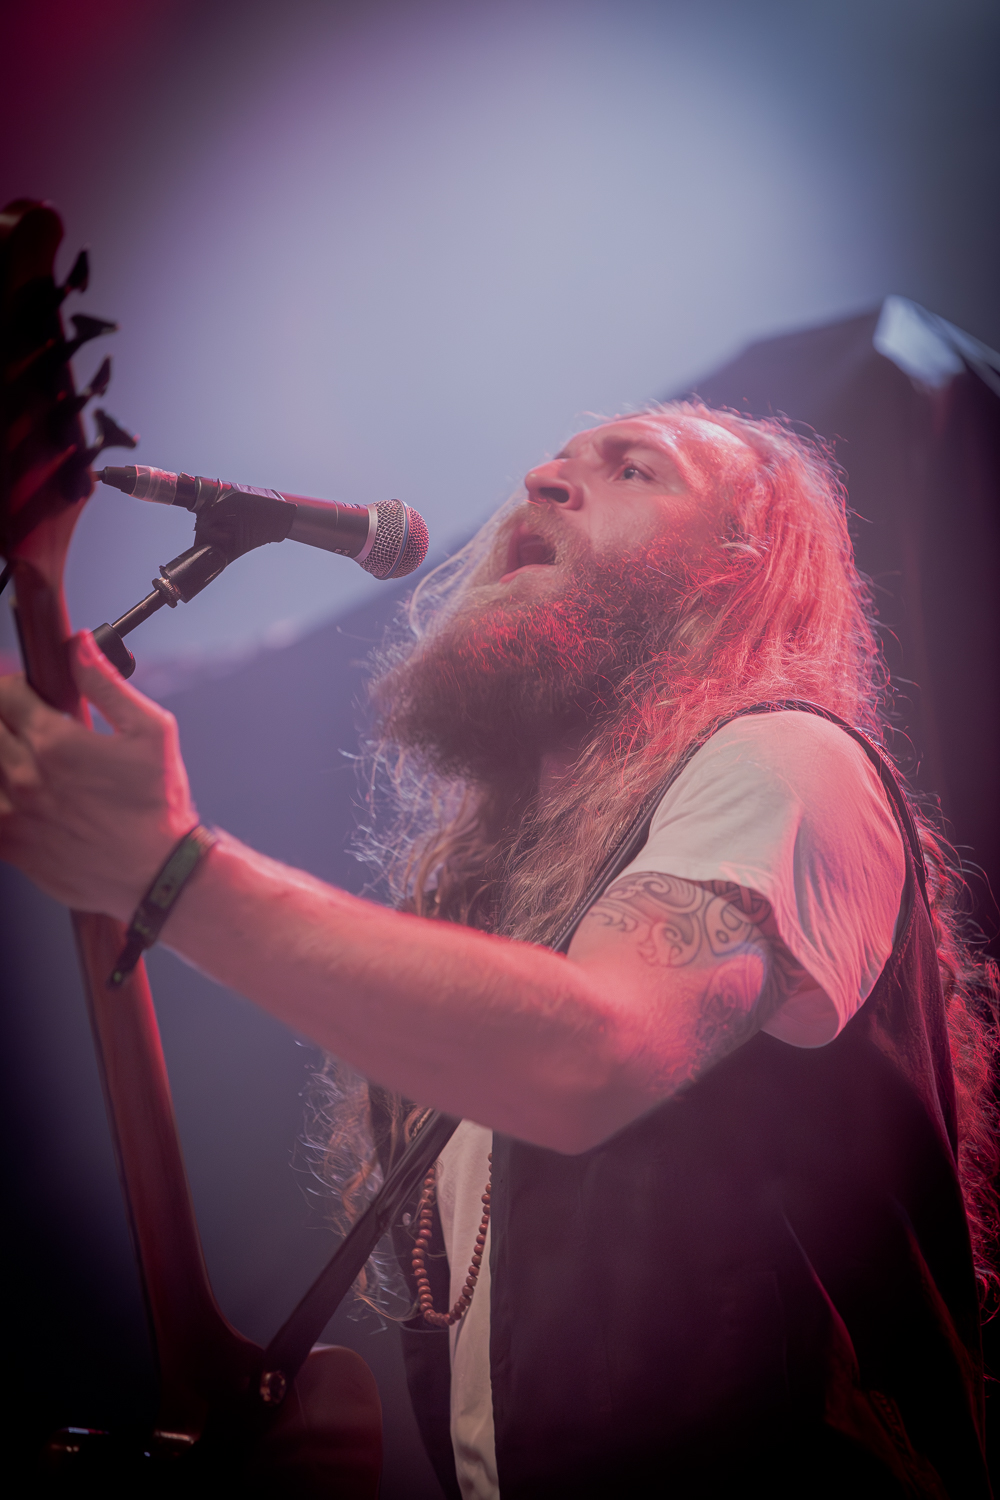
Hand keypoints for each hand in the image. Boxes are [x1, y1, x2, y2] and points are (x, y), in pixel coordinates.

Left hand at [0, 631, 198, 918]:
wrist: (157, 874)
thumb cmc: (158, 803)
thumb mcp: (150, 731)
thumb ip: (106, 683)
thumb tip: (79, 643)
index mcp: (55, 741)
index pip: (6, 692)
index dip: (17, 687)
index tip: (31, 696)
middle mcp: (25, 776)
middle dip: (5, 717)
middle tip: (27, 726)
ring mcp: (12, 813)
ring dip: (3, 753)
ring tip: (24, 756)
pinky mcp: (11, 846)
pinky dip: (0, 794)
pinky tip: (17, 791)